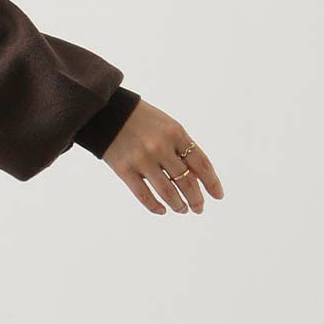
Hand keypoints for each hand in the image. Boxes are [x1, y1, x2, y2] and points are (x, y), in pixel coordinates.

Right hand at [102, 99, 222, 213]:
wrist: (105, 112)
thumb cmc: (141, 120)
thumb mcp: (167, 126)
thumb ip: (182, 148)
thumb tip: (198, 177)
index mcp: (175, 133)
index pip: (201, 163)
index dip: (211, 182)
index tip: (218, 196)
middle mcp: (161, 147)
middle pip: (186, 181)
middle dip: (196, 198)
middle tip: (198, 209)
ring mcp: (142, 159)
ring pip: (167, 191)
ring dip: (178, 205)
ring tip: (182, 210)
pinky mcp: (124, 170)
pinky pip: (143, 195)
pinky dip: (155, 206)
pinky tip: (162, 210)